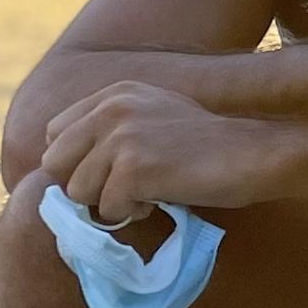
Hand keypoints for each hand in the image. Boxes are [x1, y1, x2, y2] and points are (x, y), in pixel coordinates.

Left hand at [42, 82, 282, 221]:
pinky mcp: (133, 169)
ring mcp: (121, 138)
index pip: (56, 132)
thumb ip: (113, 129)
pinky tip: (160, 199)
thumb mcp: (153, 115)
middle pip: (55, 163)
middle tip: (119, 190)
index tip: (102, 175)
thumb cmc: (208, 144)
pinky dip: (132, 214)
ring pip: (78, 191)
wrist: (252, 154)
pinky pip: (108, 209)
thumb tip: (72, 167)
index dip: (73, 161)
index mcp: (113, 93)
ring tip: (146, 193)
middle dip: (83, 184)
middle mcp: (110, 109)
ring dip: (109, 202)